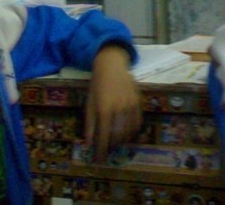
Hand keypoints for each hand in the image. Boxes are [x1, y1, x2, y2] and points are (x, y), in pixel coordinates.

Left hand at [85, 45, 141, 162]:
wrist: (111, 66)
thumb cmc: (96, 84)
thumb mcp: (89, 102)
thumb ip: (89, 123)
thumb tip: (88, 143)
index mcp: (104, 109)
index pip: (103, 136)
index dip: (101, 151)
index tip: (98, 161)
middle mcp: (119, 109)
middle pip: (117, 136)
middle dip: (111, 146)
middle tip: (106, 151)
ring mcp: (131, 106)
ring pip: (128, 132)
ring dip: (122, 141)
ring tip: (115, 144)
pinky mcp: (139, 103)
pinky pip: (137, 124)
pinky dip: (132, 132)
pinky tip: (126, 134)